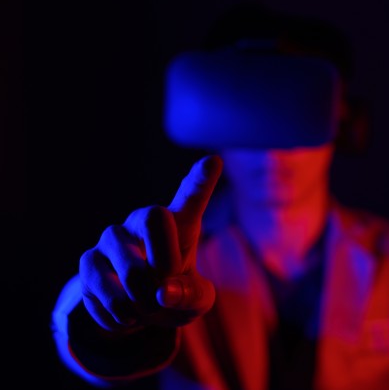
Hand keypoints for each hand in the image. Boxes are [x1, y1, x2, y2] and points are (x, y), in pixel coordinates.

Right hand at [78, 155, 222, 331]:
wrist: (137, 313)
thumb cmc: (175, 295)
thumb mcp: (196, 301)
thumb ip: (191, 296)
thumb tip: (163, 293)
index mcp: (180, 224)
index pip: (192, 195)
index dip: (201, 180)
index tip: (213, 161)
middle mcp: (143, 221)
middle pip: (153, 216)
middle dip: (164, 258)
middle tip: (166, 284)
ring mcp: (113, 238)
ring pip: (131, 268)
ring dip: (143, 300)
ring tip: (146, 306)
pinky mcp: (88, 261)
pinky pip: (107, 292)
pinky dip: (122, 314)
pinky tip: (126, 312)